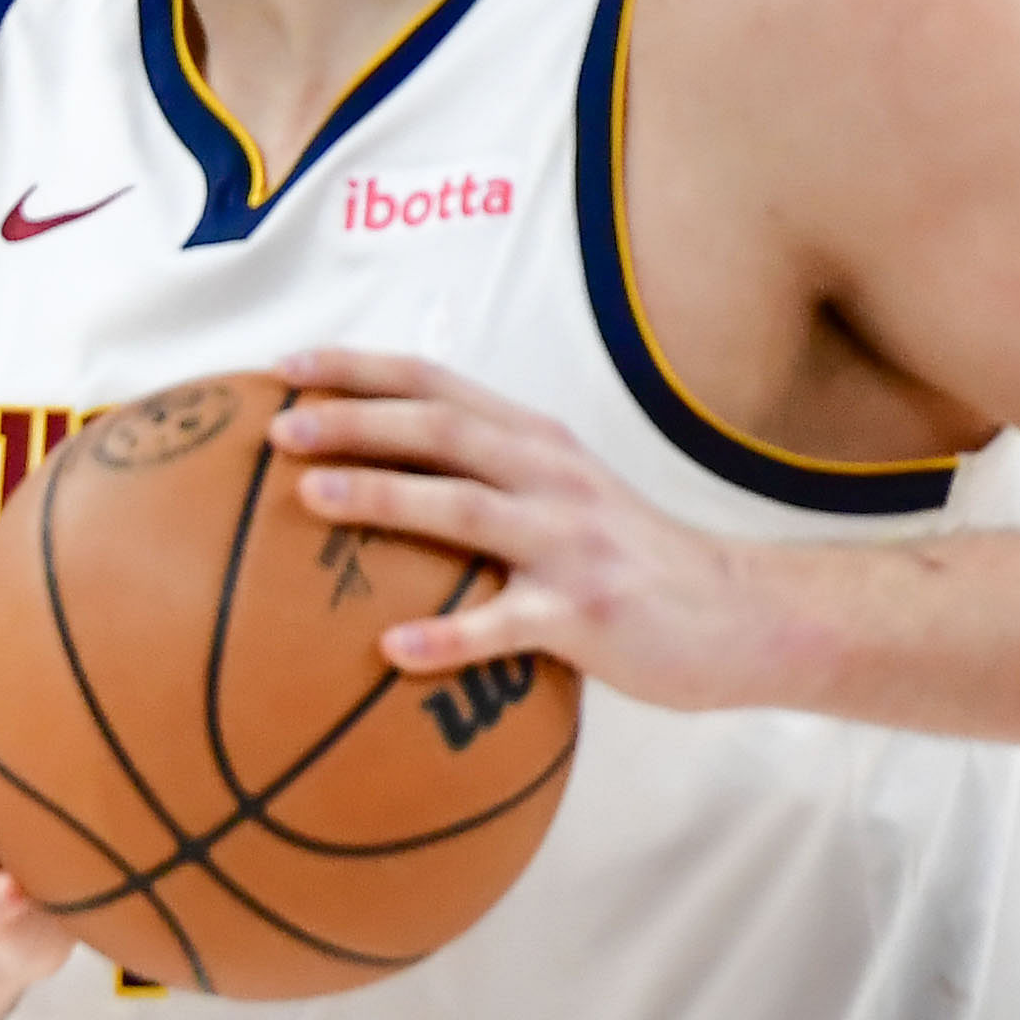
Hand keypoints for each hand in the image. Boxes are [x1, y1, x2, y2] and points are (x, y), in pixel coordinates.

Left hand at [271, 350, 804, 712]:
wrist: (742, 614)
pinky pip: (508, 625)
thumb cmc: (627, 558)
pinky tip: (393, 651)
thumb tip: (375, 471)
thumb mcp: (562, 491)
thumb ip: (487, 473)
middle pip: (441, 430)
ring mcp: (570, 544)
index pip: (438, 385)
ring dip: (385, 495)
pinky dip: (450, 637)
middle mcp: (551, 476)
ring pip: (466, 509)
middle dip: (354, 420)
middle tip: (276, 428)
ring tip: (310, 497)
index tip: (286, 369)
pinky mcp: (587, 615)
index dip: (361, 370)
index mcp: (536, 441)